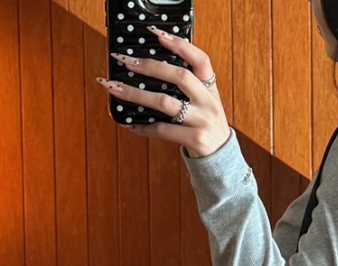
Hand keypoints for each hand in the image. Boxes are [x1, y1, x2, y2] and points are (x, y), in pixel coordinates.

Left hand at [98, 28, 231, 158]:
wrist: (222, 158)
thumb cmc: (206, 126)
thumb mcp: (205, 103)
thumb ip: (190, 87)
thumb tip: (151, 69)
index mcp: (210, 90)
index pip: (201, 61)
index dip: (181, 46)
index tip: (159, 35)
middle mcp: (208, 103)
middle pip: (180, 77)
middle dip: (151, 67)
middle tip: (127, 61)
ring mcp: (202, 122)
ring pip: (165, 103)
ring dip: (137, 95)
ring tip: (116, 88)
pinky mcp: (195, 140)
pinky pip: (163, 130)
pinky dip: (143, 127)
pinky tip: (129, 124)